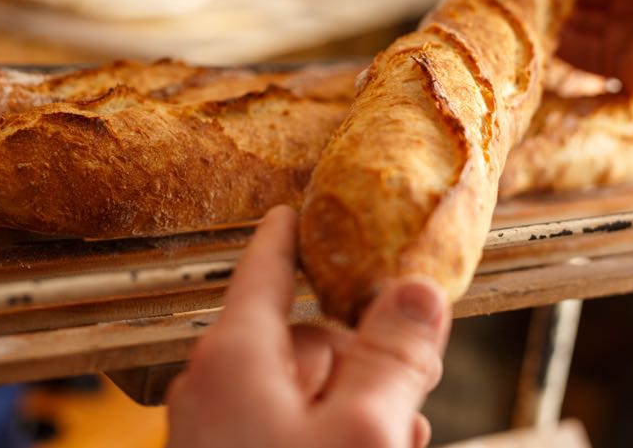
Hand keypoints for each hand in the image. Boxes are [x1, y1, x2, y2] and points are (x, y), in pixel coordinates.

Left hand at [165, 205, 451, 447]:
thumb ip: (392, 358)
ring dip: (354, 406)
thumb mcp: (361, 432)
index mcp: (233, 358)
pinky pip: (288, 428)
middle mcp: (215, 387)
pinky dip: (328, 432)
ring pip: (304, 391)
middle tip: (409, 395)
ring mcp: (217, 431)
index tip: (292, 208)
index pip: (266, 270)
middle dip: (360, 361)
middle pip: (304, 339)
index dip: (288, 237)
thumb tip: (418, 290)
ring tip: (391, 440)